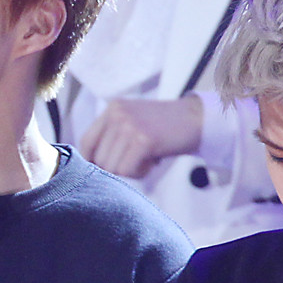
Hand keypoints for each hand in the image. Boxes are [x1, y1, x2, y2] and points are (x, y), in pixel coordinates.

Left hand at [78, 94, 203, 178]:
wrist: (196, 120)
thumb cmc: (164, 127)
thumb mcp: (132, 121)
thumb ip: (111, 136)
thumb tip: (91, 164)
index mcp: (112, 109)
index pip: (86, 142)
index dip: (90, 161)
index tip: (100, 170)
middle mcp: (117, 115)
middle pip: (99, 159)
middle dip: (117, 168)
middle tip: (138, 160)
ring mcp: (130, 126)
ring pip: (112, 167)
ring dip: (130, 171)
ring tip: (147, 159)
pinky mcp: (143, 140)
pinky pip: (127, 171)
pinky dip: (140, 173)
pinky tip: (152, 162)